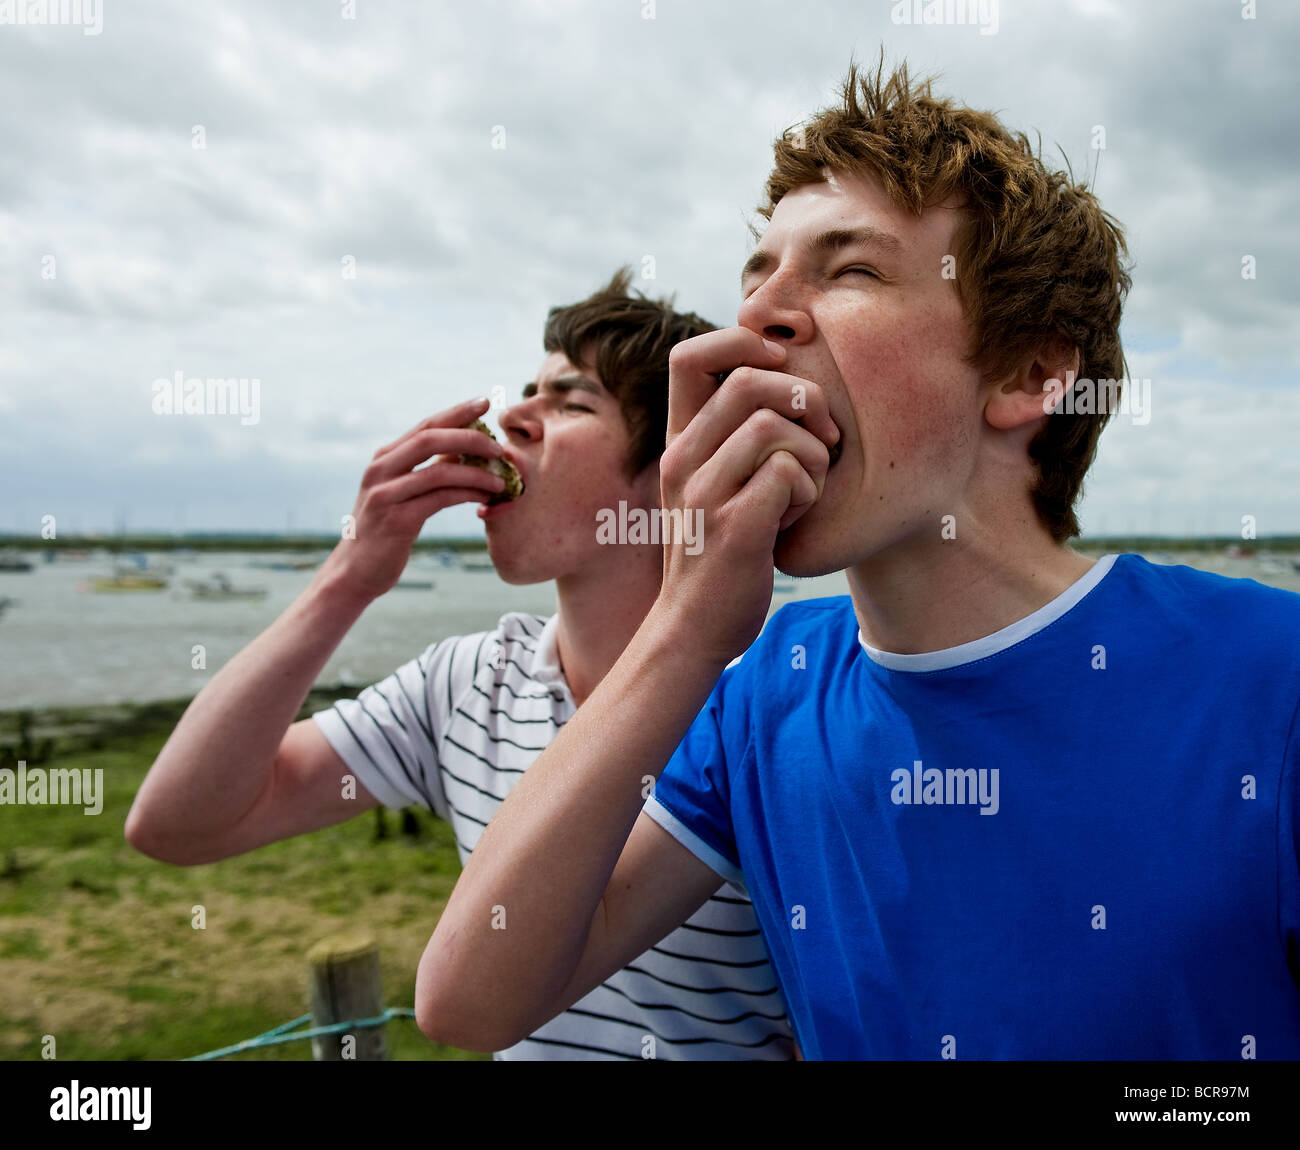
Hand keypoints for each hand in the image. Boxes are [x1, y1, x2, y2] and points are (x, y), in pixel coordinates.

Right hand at [320, 397, 507, 602]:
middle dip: (469, 436)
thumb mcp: (403, 494)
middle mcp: (380, 470)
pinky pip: (440, 498)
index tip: (483, 403)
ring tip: (502, 480)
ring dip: (477, 472)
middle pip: (430, 439)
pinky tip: (485, 498)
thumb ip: (427, 471)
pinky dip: (468, 494)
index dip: (456, 413)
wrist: (355, 572)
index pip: (425, 426)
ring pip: (439, 470)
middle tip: (499, 445)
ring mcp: (386, 494)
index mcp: (383, 459)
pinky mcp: (396, 520)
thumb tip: (466, 451)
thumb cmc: (386, 531)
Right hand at [655, 327, 837, 662]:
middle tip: (822, 437)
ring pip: (776, 427)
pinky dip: (809, 490)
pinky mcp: (734, 527)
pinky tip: (796, 517)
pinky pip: (789, 472)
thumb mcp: (711, 487)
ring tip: (806, 490)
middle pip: (749, 381)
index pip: (689, 356)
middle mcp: (682, 460)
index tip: (781, 369)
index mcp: (678, 444)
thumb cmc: (717, 554)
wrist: (693, 629)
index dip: (741, 342)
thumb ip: (731, 439)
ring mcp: (704, 494)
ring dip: (813, 454)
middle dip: (802, 400)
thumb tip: (783, 382)